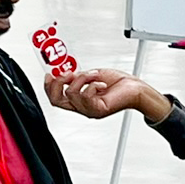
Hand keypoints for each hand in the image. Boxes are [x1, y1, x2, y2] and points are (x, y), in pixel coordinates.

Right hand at [48, 66, 168, 124]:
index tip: (50, 74)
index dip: (49, 86)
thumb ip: (78, 77)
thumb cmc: (118, 84)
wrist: (136, 89)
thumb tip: (65, 73)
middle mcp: (82, 107)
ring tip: (94, 75)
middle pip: (56, 100)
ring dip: (82, 78)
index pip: (55, 98)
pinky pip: (86, 95)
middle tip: (66, 74)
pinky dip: (93, 84)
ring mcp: (89, 110)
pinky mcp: (98, 109)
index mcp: (79, 100)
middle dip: (57, 84)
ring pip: (71, 93)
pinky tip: (102, 83)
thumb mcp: (92, 75)